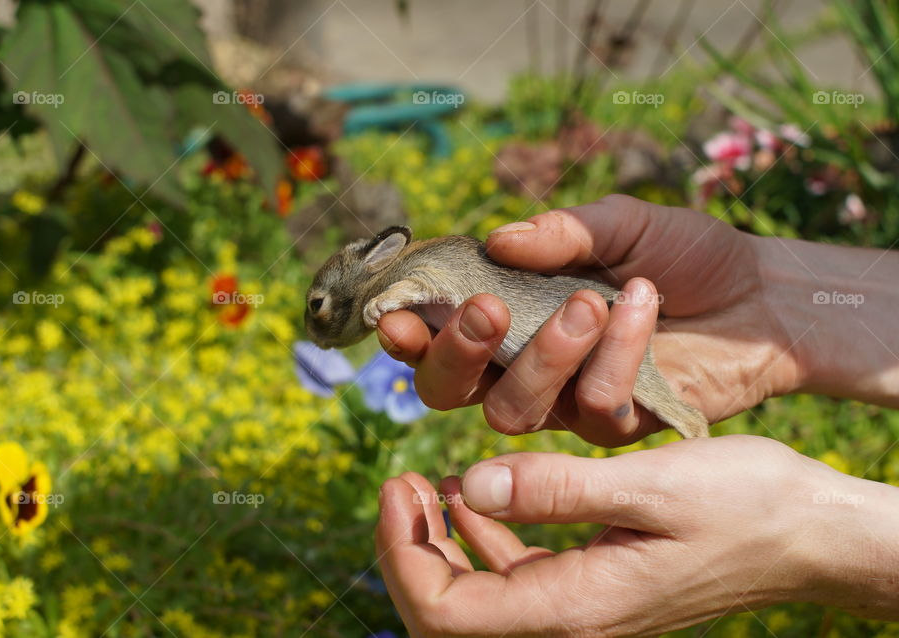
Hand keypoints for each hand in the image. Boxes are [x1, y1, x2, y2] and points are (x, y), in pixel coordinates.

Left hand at [376, 435, 898, 636]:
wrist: (808, 532)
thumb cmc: (746, 508)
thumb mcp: (650, 487)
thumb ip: (557, 490)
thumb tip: (470, 487)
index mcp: (575, 609)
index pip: (446, 615)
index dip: (403, 554)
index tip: (398, 484)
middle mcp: (570, 622)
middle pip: (450, 613)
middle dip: (411, 550)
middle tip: (400, 483)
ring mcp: (580, 609)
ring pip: (477, 596)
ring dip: (440, 544)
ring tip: (423, 485)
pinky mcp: (592, 585)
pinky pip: (513, 574)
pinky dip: (482, 537)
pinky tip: (474, 494)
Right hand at [378, 195, 801, 445]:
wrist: (761, 292)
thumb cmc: (682, 252)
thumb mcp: (620, 224)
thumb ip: (560, 232)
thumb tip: (496, 242)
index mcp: (507, 314)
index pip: (433, 336)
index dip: (406, 334)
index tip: (394, 315)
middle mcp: (521, 365)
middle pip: (450, 391)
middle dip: (457, 354)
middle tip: (488, 309)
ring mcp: (564, 403)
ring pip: (511, 412)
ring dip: (542, 357)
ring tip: (588, 302)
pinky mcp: (614, 427)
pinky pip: (592, 409)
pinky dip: (614, 356)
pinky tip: (645, 304)